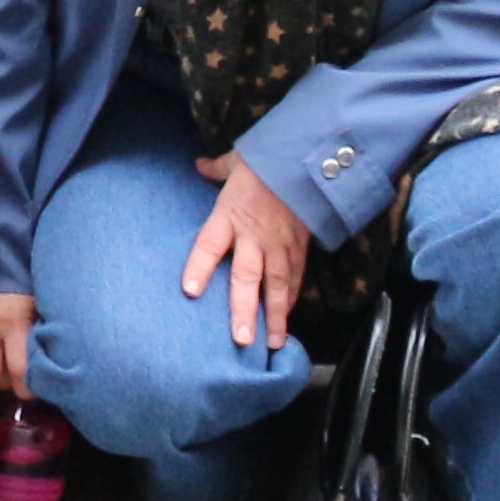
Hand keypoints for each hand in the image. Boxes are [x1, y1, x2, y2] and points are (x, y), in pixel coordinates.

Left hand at [179, 154, 311, 352]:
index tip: (190, 290)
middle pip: (246, 276)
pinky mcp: (300, 245)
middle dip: (243, 309)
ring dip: (274, 315)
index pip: (209, 244)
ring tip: (271, 342)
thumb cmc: (268, 159)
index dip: (200, 267)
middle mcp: (254, 235)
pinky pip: (295, 275)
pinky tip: (288, 316)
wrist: (310, 158)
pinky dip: (292, 296)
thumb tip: (199, 164)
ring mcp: (280, 244)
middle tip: (240, 339)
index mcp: (230, 214)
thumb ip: (217, 169)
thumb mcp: (238, 161)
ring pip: (276, 285)